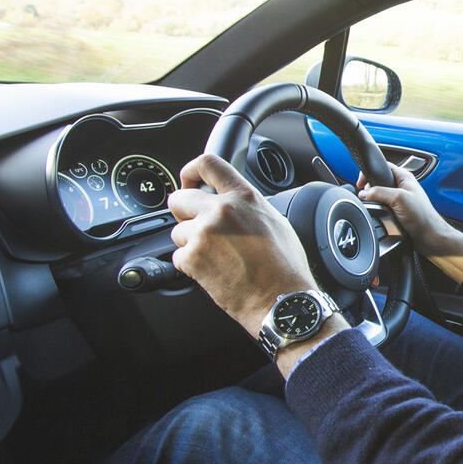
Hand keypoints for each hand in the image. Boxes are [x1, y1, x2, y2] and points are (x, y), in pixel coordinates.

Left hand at [168, 153, 317, 336]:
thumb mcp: (275, 221)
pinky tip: (214, 271)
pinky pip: (178, 256)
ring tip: (217, 257)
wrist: (281, 300)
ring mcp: (204, 234)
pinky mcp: (192, 259)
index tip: (189, 182)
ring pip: (177, 232)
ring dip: (191, 243)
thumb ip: (248, 205)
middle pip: (179, 198)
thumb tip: (233, 203)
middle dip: (183, 213)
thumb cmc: (285, 267)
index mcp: (243, 197)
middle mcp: (221, 211)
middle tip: (198, 227)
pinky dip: (191, 265)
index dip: (190, 171)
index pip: (207, 164)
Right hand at [357, 164, 462, 282]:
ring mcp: (400, 200)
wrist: (429, 237)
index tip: (360, 184)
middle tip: (369, 198)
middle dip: (371, 190)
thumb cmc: (422, 216)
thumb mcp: (398, 198)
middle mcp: (402, 187)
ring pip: (380, 197)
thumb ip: (379, 192)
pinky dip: (379, 211)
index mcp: (404, 177)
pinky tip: (382, 216)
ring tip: (379, 209)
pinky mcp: (398, 211)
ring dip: (376, 203)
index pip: (382, 166)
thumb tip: (364, 193)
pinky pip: (383, 208)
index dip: (369, 173)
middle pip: (379, 182)